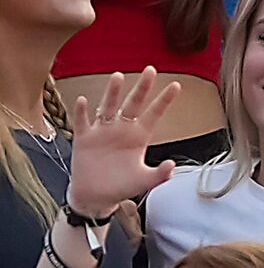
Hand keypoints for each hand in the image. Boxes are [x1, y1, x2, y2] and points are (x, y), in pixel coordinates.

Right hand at [63, 68, 176, 215]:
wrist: (95, 197)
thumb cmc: (121, 186)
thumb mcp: (144, 181)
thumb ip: (159, 174)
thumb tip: (171, 165)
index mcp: (139, 137)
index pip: (154, 114)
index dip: (164, 100)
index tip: (176, 85)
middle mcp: (122, 129)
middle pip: (133, 104)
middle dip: (142, 88)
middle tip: (150, 70)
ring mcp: (103, 132)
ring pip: (108, 107)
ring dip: (112, 93)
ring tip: (118, 76)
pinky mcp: (84, 139)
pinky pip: (83, 122)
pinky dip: (82, 111)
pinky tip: (83, 100)